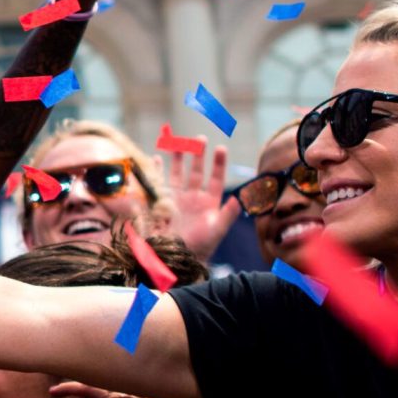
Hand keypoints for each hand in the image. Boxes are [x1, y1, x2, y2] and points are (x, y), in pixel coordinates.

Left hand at [51, 382, 151, 397]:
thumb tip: (88, 385)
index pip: (116, 379)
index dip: (96, 377)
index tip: (77, 376)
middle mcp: (141, 395)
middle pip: (108, 377)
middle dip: (85, 377)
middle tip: (66, 376)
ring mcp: (131, 396)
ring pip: (97, 380)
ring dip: (75, 382)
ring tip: (59, 386)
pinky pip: (88, 388)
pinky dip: (69, 388)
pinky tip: (55, 391)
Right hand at [160, 145, 240, 260]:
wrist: (178, 258)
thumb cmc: (201, 246)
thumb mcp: (217, 230)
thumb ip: (228, 214)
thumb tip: (240, 199)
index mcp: (209, 202)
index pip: (215, 178)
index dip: (218, 163)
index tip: (220, 148)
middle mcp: (193, 198)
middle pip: (196, 171)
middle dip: (198, 155)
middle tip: (199, 139)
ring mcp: (177, 200)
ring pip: (178, 174)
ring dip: (179, 159)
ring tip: (179, 143)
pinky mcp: (162, 203)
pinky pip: (159, 183)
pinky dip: (157, 171)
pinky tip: (156, 158)